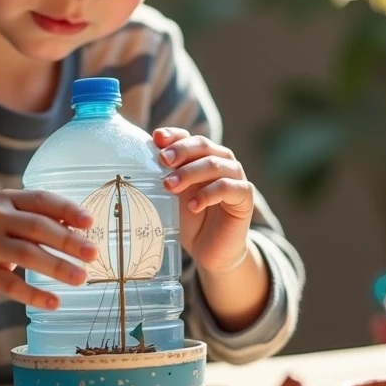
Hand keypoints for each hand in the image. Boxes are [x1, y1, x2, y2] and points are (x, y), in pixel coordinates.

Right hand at [0, 189, 97, 309]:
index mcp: (8, 199)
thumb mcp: (7, 208)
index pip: (42, 200)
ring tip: (80, 278)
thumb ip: (39, 215)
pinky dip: (34, 294)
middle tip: (93, 253)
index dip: (67, 209)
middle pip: (38, 228)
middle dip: (68, 241)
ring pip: (26, 255)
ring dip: (57, 267)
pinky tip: (54, 302)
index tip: (90, 222)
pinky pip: (10, 285)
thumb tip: (81, 227)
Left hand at [153, 127, 254, 273]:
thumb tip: (141, 158)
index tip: (156, 139)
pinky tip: (193, 205)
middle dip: (180, 150)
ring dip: (190, 172)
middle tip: (162, 161)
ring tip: (170, 187)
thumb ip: (164, 175)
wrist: (211, 250)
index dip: (173, 135)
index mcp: (202, 156)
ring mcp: (236, 176)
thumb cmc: (190, 219)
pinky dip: (208, 194)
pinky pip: (228, 187)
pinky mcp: (245, 196)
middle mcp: (221, 161)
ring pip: (214, 164)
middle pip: (202, 144)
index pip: (188, 136)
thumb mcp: (173, 195)